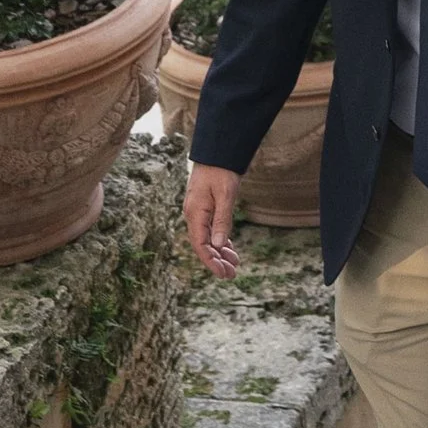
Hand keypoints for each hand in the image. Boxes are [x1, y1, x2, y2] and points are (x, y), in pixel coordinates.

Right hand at [184, 163, 244, 277]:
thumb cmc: (221, 171)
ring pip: (207, 239)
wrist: (216, 151)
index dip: (211, 262)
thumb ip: (222, 220)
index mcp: (195, 214)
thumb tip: (219, 245)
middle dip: (216, 261)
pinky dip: (220, 241)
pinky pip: (210, 230)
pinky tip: (228, 249)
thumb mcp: (225, 195)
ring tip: (233, 265)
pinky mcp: (204, 208)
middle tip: (231, 275)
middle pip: (203, 245)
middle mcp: (193, 215)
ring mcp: (198, 212)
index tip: (223, 274)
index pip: (201, 245)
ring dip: (219, 253)